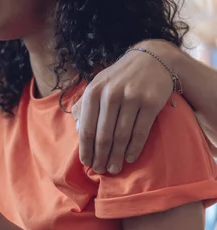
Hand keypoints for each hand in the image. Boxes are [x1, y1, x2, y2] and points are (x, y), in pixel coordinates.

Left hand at [72, 40, 176, 173]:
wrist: (151, 59)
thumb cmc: (118, 78)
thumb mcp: (97, 85)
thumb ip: (84, 106)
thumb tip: (77, 131)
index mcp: (93, 92)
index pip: (86, 128)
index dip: (86, 149)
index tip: (86, 163)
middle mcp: (111, 94)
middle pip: (103, 135)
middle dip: (100, 157)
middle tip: (100, 170)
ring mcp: (132, 97)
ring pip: (121, 136)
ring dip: (116, 157)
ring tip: (114, 169)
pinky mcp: (151, 102)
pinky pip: (140, 131)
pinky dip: (134, 148)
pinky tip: (129, 158)